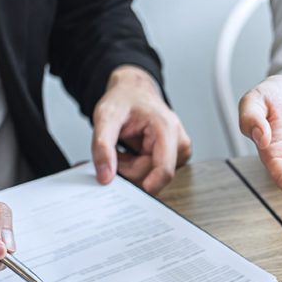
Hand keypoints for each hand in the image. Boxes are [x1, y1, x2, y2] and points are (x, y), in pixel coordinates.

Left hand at [91, 65, 191, 193]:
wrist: (133, 91)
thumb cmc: (124, 99)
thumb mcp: (105, 117)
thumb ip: (102, 146)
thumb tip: (105, 176)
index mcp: (167, 128)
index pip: (164, 170)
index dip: (147, 185)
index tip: (128, 191)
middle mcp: (178, 140)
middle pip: (153, 175)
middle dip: (128, 170)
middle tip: (113, 155)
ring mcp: (178, 150)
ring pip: (151, 176)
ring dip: (131, 169)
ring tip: (122, 150)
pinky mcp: (174, 157)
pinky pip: (152, 173)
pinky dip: (136, 167)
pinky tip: (131, 153)